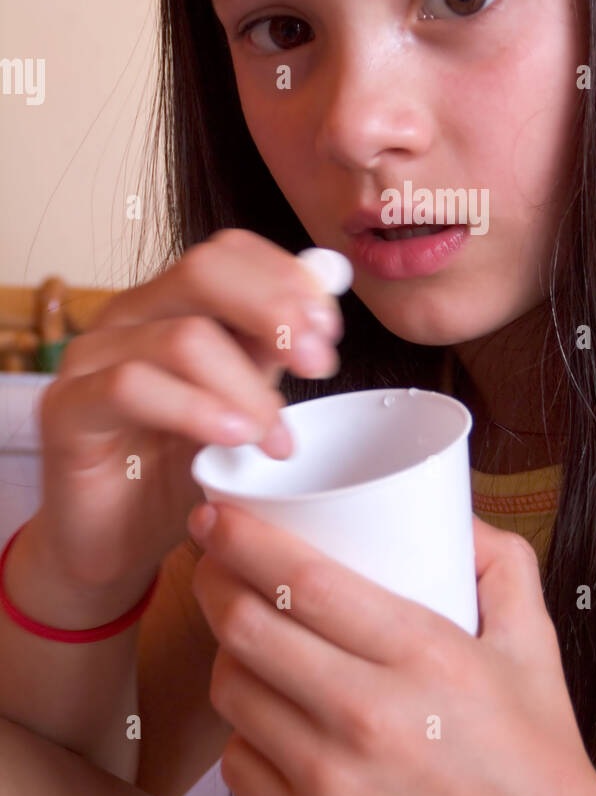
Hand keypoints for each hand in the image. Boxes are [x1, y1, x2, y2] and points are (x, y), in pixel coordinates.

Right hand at [34, 227, 342, 587]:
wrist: (110, 543)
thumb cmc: (174, 470)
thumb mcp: (239, 404)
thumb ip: (267, 356)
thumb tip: (318, 316)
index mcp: (170, 303)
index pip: (228, 252)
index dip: (286, 279)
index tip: (330, 331)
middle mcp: (128, 316)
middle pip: (203, 271)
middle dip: (275, 312)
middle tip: (320, 365)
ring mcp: (91, 356)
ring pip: (181, 337)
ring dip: (246, 386)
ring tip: (276, 438)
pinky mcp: (65, 407)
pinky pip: (132, 386)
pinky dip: (195, 409)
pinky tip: (233, 439)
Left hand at [189, 503, 595, 795]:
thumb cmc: (534, 754)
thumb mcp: (533, 643)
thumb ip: (501, 563)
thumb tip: (457, 514)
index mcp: (423, 656)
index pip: (304, 581)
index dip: (243, 540)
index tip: (218, 517)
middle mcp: (369, 720)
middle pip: (247, 629)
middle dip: (214, 581)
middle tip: (214, 562)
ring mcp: (332, 787)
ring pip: (232, 693)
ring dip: (228, 654)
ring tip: (249, 638)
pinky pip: (239, 763)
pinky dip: (244, 731)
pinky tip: (271, 716)